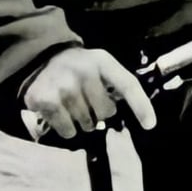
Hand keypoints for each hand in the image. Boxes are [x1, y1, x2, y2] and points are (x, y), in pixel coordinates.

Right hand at [22, 46, 156, 142]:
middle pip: (106, 113)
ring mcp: (64, 86)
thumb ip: (117, 86)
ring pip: (87, 124)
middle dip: (99, 112)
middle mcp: (83, 71)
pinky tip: (60, 112)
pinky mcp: (45, 101)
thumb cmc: (79, 68)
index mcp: (102, 62)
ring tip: (72, 104)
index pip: (127, 85)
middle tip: (87, 100)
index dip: (141, 106)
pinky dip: (67, 128)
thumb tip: (137, 118)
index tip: (150, 125)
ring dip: (82, 121)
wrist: (41, 59)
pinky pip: (68, 131)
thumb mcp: (101, 66)